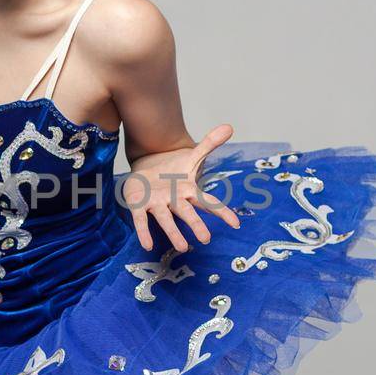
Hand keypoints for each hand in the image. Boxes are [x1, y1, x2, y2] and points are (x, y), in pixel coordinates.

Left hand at [121, 123, 241, 251]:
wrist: (146, 170)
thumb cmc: (172, 171)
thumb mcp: (191, 156)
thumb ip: (209, 144)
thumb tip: (229, 126)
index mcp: (189, 192)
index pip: (209, 202)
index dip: (221, 212)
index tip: (236, 223)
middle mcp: (175, 201)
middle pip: (187, 213)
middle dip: (196, 225)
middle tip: (205, 239)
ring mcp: (157, 205)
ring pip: (166, 220)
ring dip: (174, 233)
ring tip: (183, 247)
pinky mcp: (140, 205)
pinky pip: (142, 220)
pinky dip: (144, 232)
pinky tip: (147, 245)